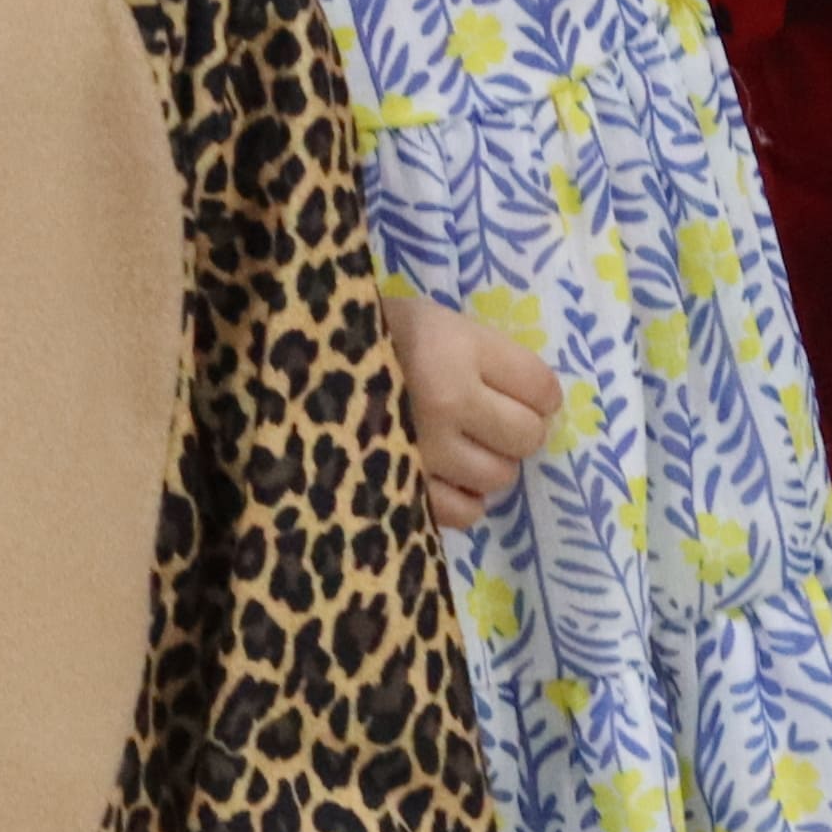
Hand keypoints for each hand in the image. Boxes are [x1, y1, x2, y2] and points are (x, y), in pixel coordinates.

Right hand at [387, 291, 558, 528]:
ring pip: (498, 477)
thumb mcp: (428, 321)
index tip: (516, 391)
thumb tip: (535, 400)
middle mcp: (448, 402)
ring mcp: (425, 452)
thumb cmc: (367, 336)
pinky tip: (440, 475)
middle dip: (513, 430)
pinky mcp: (403, 489)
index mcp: (454, 348)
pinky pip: (463, 510)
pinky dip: (459, 496)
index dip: (535, 394)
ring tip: (458, 448)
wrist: (291, 367)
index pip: (540, 387)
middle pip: (526, 436)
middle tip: (487, 422)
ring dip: (485, 464)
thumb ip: (480, 355)